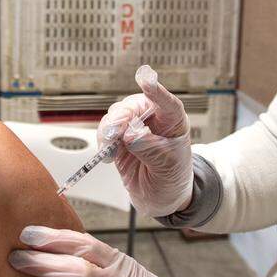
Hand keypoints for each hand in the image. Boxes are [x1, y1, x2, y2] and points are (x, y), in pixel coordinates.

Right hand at [97, 69, 193, 216]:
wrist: (161, 198)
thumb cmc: (172, 178)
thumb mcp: (167, 166)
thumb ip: (149, 148)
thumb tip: (129, 134)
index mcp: (173, 122)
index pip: (166, 102)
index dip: (156, 90)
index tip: (145, 78)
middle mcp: (152, 119)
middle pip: (133, 106)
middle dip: (121, 116)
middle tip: (115, 132)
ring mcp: (133, 127)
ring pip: (115, 115)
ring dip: (109, 128)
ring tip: (112, 148)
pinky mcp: (118, 139)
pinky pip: (106, 131)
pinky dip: (103, 139)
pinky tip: (109, 154)